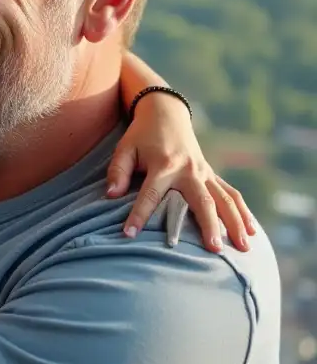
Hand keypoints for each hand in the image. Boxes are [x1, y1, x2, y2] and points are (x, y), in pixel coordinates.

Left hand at [106, 94, 255, 252]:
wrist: (166, 113)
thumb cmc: (141, 135)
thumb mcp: (124, 149)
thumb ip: (117, 172)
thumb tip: (111, 195)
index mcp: (164, 165)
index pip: (150, 195)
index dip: (138, 215)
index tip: (129, 235)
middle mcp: (189, 170)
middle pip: (202, 201)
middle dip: (208, 226)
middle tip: (214, 250)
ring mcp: (204, 172)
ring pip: (224, 200)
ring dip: (236, 223)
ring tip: (244, 248)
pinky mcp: (211, 175)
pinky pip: (231, 194)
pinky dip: (244, 212)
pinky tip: (253, 232)